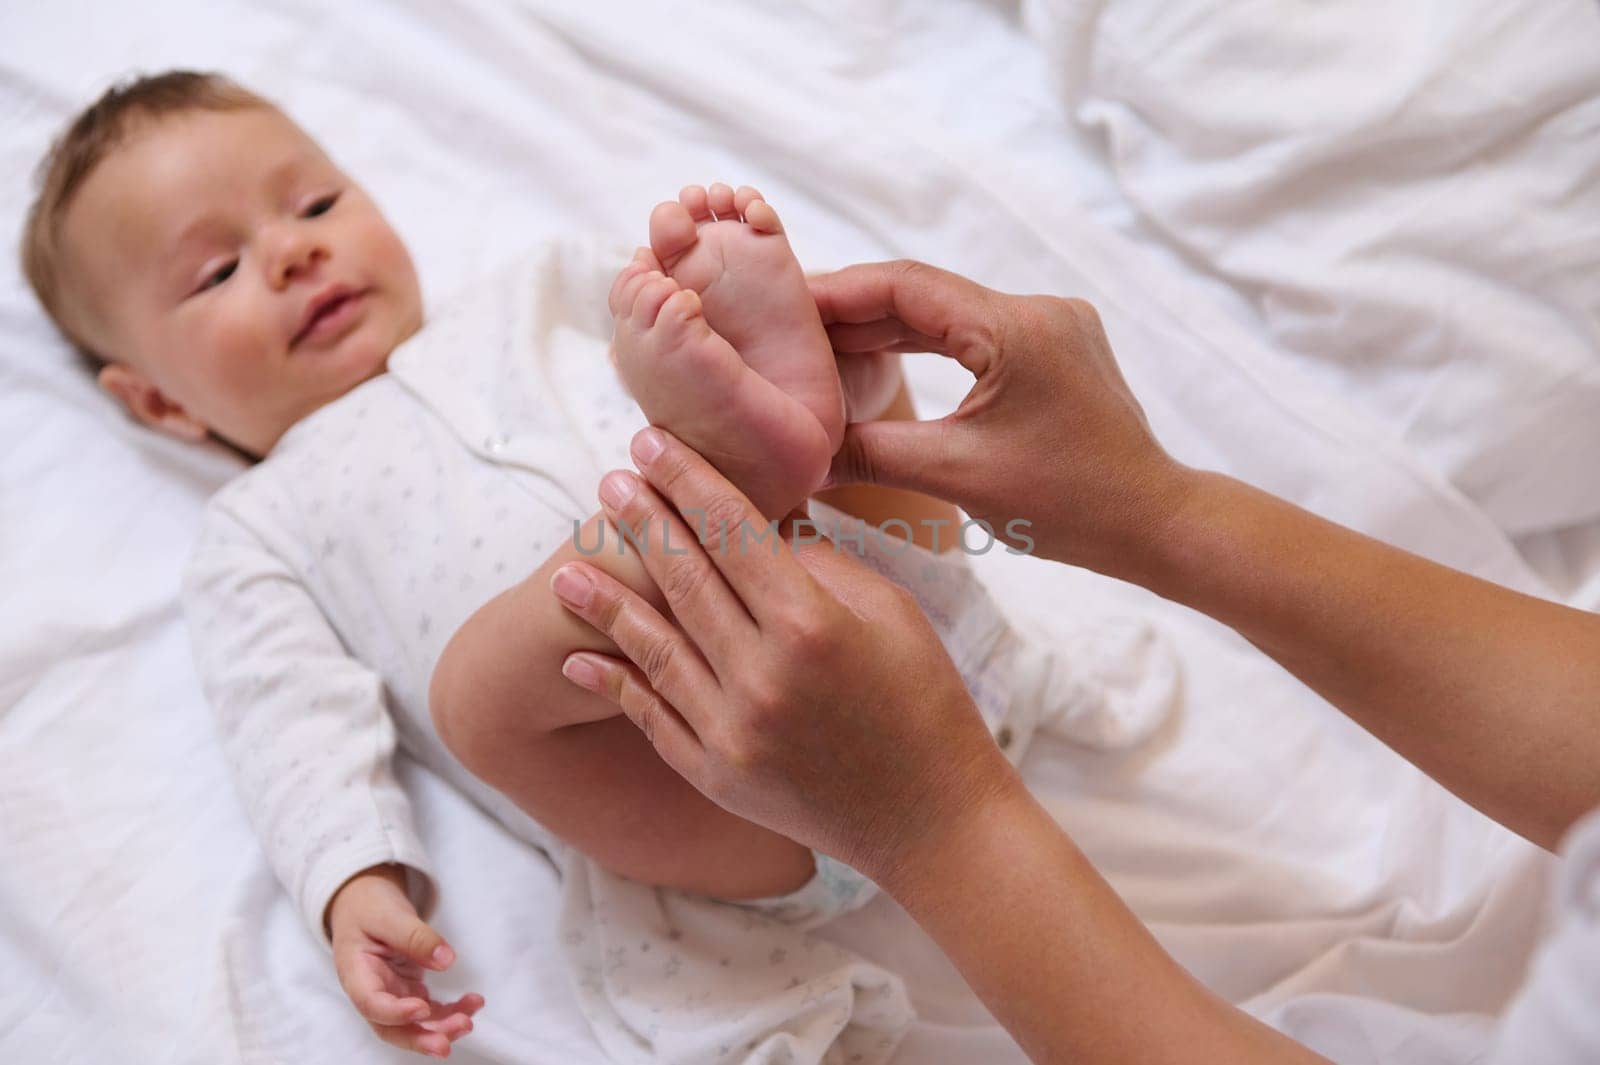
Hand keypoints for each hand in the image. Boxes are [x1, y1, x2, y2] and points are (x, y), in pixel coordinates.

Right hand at [326, 865, 484, 1058]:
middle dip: (419, 1038)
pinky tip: (472, 1004)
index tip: (421, 1007)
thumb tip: (446, 959)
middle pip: (391, 1028)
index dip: (395, 1013)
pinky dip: (451, 1012)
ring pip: (413, 1025)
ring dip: (440, 1029)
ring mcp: (391, 995)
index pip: (371, 1003)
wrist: (365, 905)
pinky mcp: (408, 993)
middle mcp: (372, 992)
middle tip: (447, 1043)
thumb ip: (415, 937)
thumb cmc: (369, 908)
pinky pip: (430, 1011)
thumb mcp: (389, 914)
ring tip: (468, 1021)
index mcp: (355, 974)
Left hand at [548, 428, 1022, 888]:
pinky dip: (614, 684)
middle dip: (642, 523)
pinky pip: (652, 717)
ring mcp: (732, 732)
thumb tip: (763, 524)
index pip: (733, 532)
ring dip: (605, 603)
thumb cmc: (924, 702)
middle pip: (684, 580)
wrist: (931, 821)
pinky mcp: (716, 775)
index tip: (650, 442)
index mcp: (812, 625)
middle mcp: (762, 676)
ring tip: (565, 566)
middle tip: (609, 481)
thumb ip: (820, 565)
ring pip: (654, 648)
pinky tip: (577, 659)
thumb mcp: (892, 614)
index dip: (687, 481)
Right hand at [811, 260, 1192, 576]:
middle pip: (922, 294)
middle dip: (851, 311)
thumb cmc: (1069, 505)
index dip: (836, 291)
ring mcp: (1047, 327)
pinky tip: (873, 360)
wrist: (1153, 522)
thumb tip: (797, 455)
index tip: (781, 301)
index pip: (904, 286)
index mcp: (1016, 327)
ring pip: (944, 314)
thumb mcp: (956, 476)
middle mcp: (1036, 310)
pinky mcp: (1050, 350)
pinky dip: (921, 346)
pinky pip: (970, 335)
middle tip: (783, 325)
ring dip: (882, 329)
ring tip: (815, 345)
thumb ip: (871, 452)